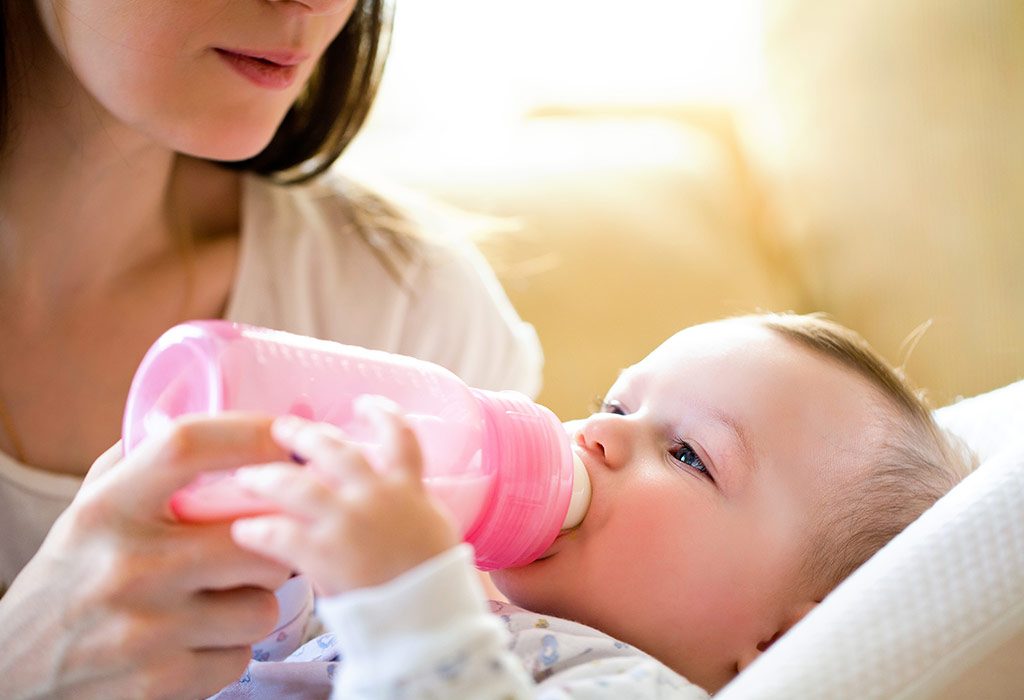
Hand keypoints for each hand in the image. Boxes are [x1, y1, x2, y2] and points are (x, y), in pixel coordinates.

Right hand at [0, 414, 293, 699]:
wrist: (12, 679)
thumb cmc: (67, 581)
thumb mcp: (86, 511)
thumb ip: (140, 464)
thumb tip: (205, 415)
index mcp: (106, 509)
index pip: (187, 447)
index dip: (248, 433)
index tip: (283, 436)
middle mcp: (128, 565)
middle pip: (256, 534)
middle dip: (272, 540)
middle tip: (258, 543)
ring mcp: (146, 629)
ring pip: (263, 603)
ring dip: (253, 601)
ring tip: (217, 599)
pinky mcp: (161, 683)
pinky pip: (241, 655)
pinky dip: (228, 649)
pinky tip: (195, 642)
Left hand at [230, 401, 459, 597]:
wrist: (430, 620)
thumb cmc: (436, 584)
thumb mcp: (434, 532)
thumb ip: (408, 508)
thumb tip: (390, 499)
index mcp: (408, 489)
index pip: (401, 435)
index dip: (382, 414)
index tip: (364, 403)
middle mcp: (376, 495)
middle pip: (334, 450)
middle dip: (304, 436)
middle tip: (282, 429)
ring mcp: (348, 522)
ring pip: (297, 485)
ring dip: (268, 478)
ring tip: (247, 477)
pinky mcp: (324, 554)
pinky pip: (279, 533)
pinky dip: (258, 530)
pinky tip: (243, 530)